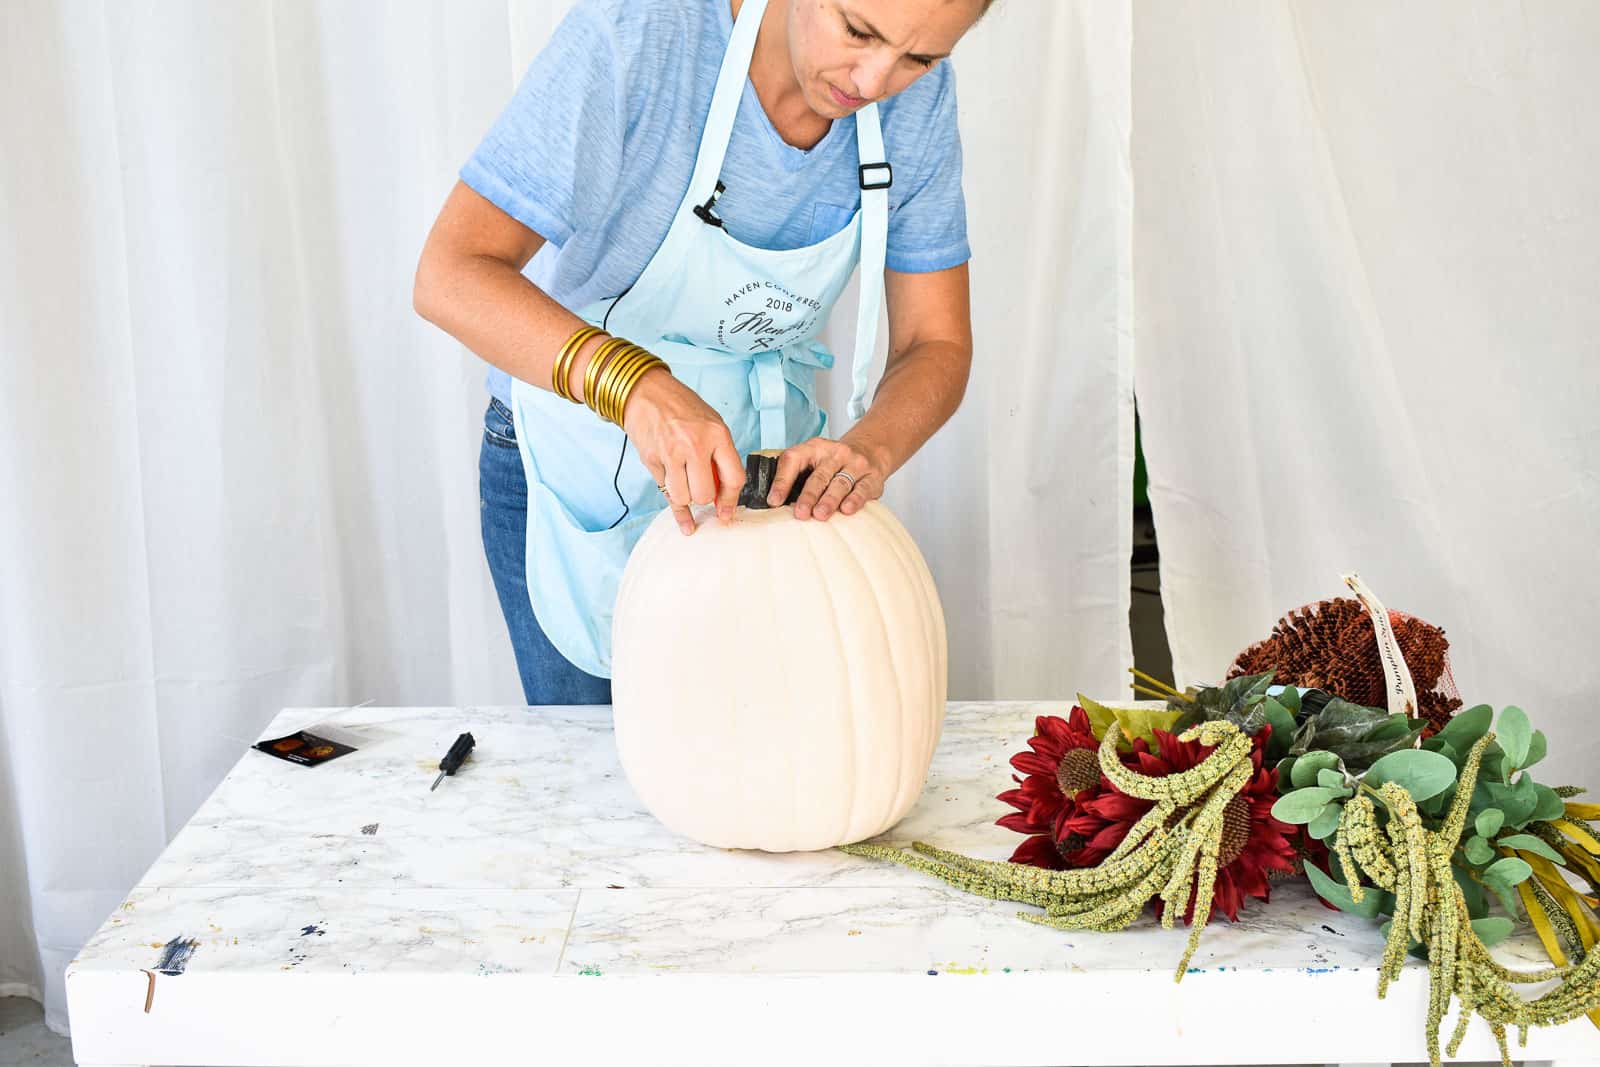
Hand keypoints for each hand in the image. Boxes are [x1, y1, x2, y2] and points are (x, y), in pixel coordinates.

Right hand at [621, 368, 744, 534]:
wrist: (646, 392)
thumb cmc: (682, 408)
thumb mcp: (711, 424)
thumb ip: (719, 456)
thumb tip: (722, 495)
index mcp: (717, 434)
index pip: (733, 478)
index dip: (731, 500)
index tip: (727, 513)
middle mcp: (694, 445)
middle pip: (704, 494)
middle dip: (703, 498)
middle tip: (701, 489)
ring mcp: (670, 454)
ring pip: (682, 498)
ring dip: (685, 497)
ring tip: (684, 481)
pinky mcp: (651, 460)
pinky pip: (664, 491)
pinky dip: (672, 498)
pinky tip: (683, 518)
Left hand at [767, 436, 887, 520]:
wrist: (870, 449)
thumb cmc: (834, 461)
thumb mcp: (814, 459)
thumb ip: (796, 476)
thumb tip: (773, 502)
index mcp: (814, 447)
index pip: (794, 459)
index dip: (782, 481)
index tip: (774, 501)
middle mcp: (835, 453)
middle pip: (819, 475)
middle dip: (808, 496)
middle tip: (800, 513)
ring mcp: (855, 464)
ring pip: (840, 483)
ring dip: (829, 500)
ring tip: (820, 515)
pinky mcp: (872, 477)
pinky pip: (862, 488)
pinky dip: (854, 499)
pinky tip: (846, 509)